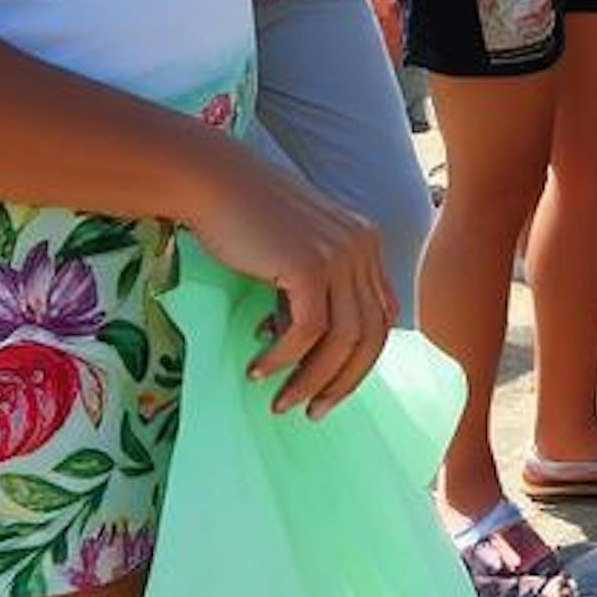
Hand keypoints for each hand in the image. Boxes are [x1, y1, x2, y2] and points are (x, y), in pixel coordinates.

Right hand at [181, 144, 391, 416]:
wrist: (216, 182)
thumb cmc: (247, 221)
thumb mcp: (299, 252)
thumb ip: (323, 286)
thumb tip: (325, 345)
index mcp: (366, 245)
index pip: (380, 318)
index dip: (359, 363)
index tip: (331, 392)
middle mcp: (363, 248)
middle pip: (371, 336)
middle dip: (343, 382)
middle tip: (313, 413)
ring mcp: (340, 255)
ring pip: (342, 340)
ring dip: (311, 379)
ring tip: (281, 402)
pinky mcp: (310, 265)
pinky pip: (308, 330)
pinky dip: (284, 357)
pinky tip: (257, 369)